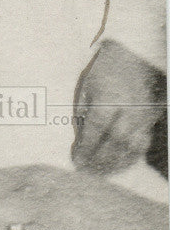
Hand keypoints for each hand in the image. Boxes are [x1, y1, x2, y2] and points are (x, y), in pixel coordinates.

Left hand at [71, 39, 164, 174]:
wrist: (134, 57)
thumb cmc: (104, 71)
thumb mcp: (86, 88)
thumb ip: (84, 114)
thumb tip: (81, 139)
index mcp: (107, 102)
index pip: (95, 133)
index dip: (85, 149)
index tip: (76, 162)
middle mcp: (128, 113)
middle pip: (115, 144)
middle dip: (100, 161)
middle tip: (87, 172)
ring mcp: (143, 117)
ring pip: (132, 148)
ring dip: (116, 163)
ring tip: (102, 171)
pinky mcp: (152, 120)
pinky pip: (143, 144)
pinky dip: (131, 157)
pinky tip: (120, 163)